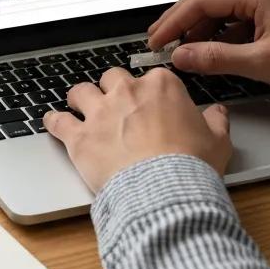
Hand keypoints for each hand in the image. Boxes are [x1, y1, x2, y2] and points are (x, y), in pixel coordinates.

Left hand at [45, 68, 231, 192]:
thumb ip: (216, 122)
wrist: (164, 191)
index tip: (150, 100)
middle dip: (112, 88)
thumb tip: (217, 113)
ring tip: (79, 105)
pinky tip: (52, 122)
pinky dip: (53, 121)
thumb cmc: (191, 167)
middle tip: (114, 102)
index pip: (152, 77)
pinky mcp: (80, 137)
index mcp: (161, 87)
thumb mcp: (217, 142)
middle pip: (112, 77)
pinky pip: (58, 121)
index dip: (150, 90)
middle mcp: (127, 93)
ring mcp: (100, 113)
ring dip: (79, 98)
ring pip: (80, 92)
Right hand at [147, 0, 269, 93]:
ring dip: (198, 27)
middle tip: (159, 42)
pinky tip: (208, 49)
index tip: (156, 41)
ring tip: (181, 49)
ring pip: (219, 7)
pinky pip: (234, 16)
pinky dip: (216, 32)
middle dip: (180, 20)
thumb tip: (181, 56)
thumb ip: (217, 58)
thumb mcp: (263, 62)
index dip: (174, 21)